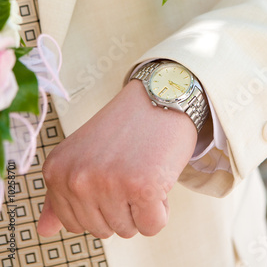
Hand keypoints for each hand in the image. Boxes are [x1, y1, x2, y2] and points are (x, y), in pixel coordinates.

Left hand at [37, 80, 196, 238]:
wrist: (160, 97)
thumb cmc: (125, 126)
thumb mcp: (83, 155)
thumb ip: (61, 194)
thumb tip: (44, 231)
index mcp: (57, 170)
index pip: (75, 223)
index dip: (100, 203)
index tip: (110, 170)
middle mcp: (77, 178)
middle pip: (102, 230)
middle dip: (121, 206)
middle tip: (128, 167)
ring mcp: (108, 183)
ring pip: (127, 231)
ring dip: (141, 207)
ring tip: (141, 168)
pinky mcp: (141, 187)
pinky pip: (152, 226)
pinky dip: (160, 207)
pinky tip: (156, 175)